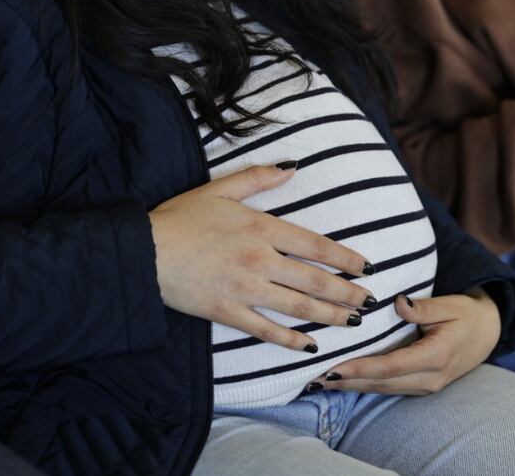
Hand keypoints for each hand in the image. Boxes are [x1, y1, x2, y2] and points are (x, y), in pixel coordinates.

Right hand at [149, 163, 376, 352]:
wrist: (145, 251)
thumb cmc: (181, 218)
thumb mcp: (220, 189)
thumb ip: (258, 177)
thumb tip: (292, 167)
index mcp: (262, 228)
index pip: (316, 246)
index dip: (346, 259)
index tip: (367, 268)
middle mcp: (261, 261)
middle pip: (315, 280)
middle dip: (347, 293)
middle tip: (370, 303)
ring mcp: (246, 289)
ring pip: (298, 307)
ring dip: (329, 316)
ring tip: (352, 323)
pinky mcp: (228, 312)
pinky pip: (266, 330)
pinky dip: (290, 340)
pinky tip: (310, 347)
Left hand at [307, 288, 500, 394]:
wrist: (487, 333)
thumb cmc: (466, 314)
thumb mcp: (450, 305)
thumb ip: (423, 307)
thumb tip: (398, 303)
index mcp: (436, 357)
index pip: (391, 366)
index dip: (361, 369)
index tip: (334, 368)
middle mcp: (429, 378)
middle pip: (381, 383)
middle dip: (346, 382)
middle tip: (313, 378)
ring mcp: (425, 386)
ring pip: (381, 388)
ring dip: (350, 386)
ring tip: (319, 382)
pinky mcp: (420, 386)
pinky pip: (387, 387)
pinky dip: (363, 385)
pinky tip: (341, 381)